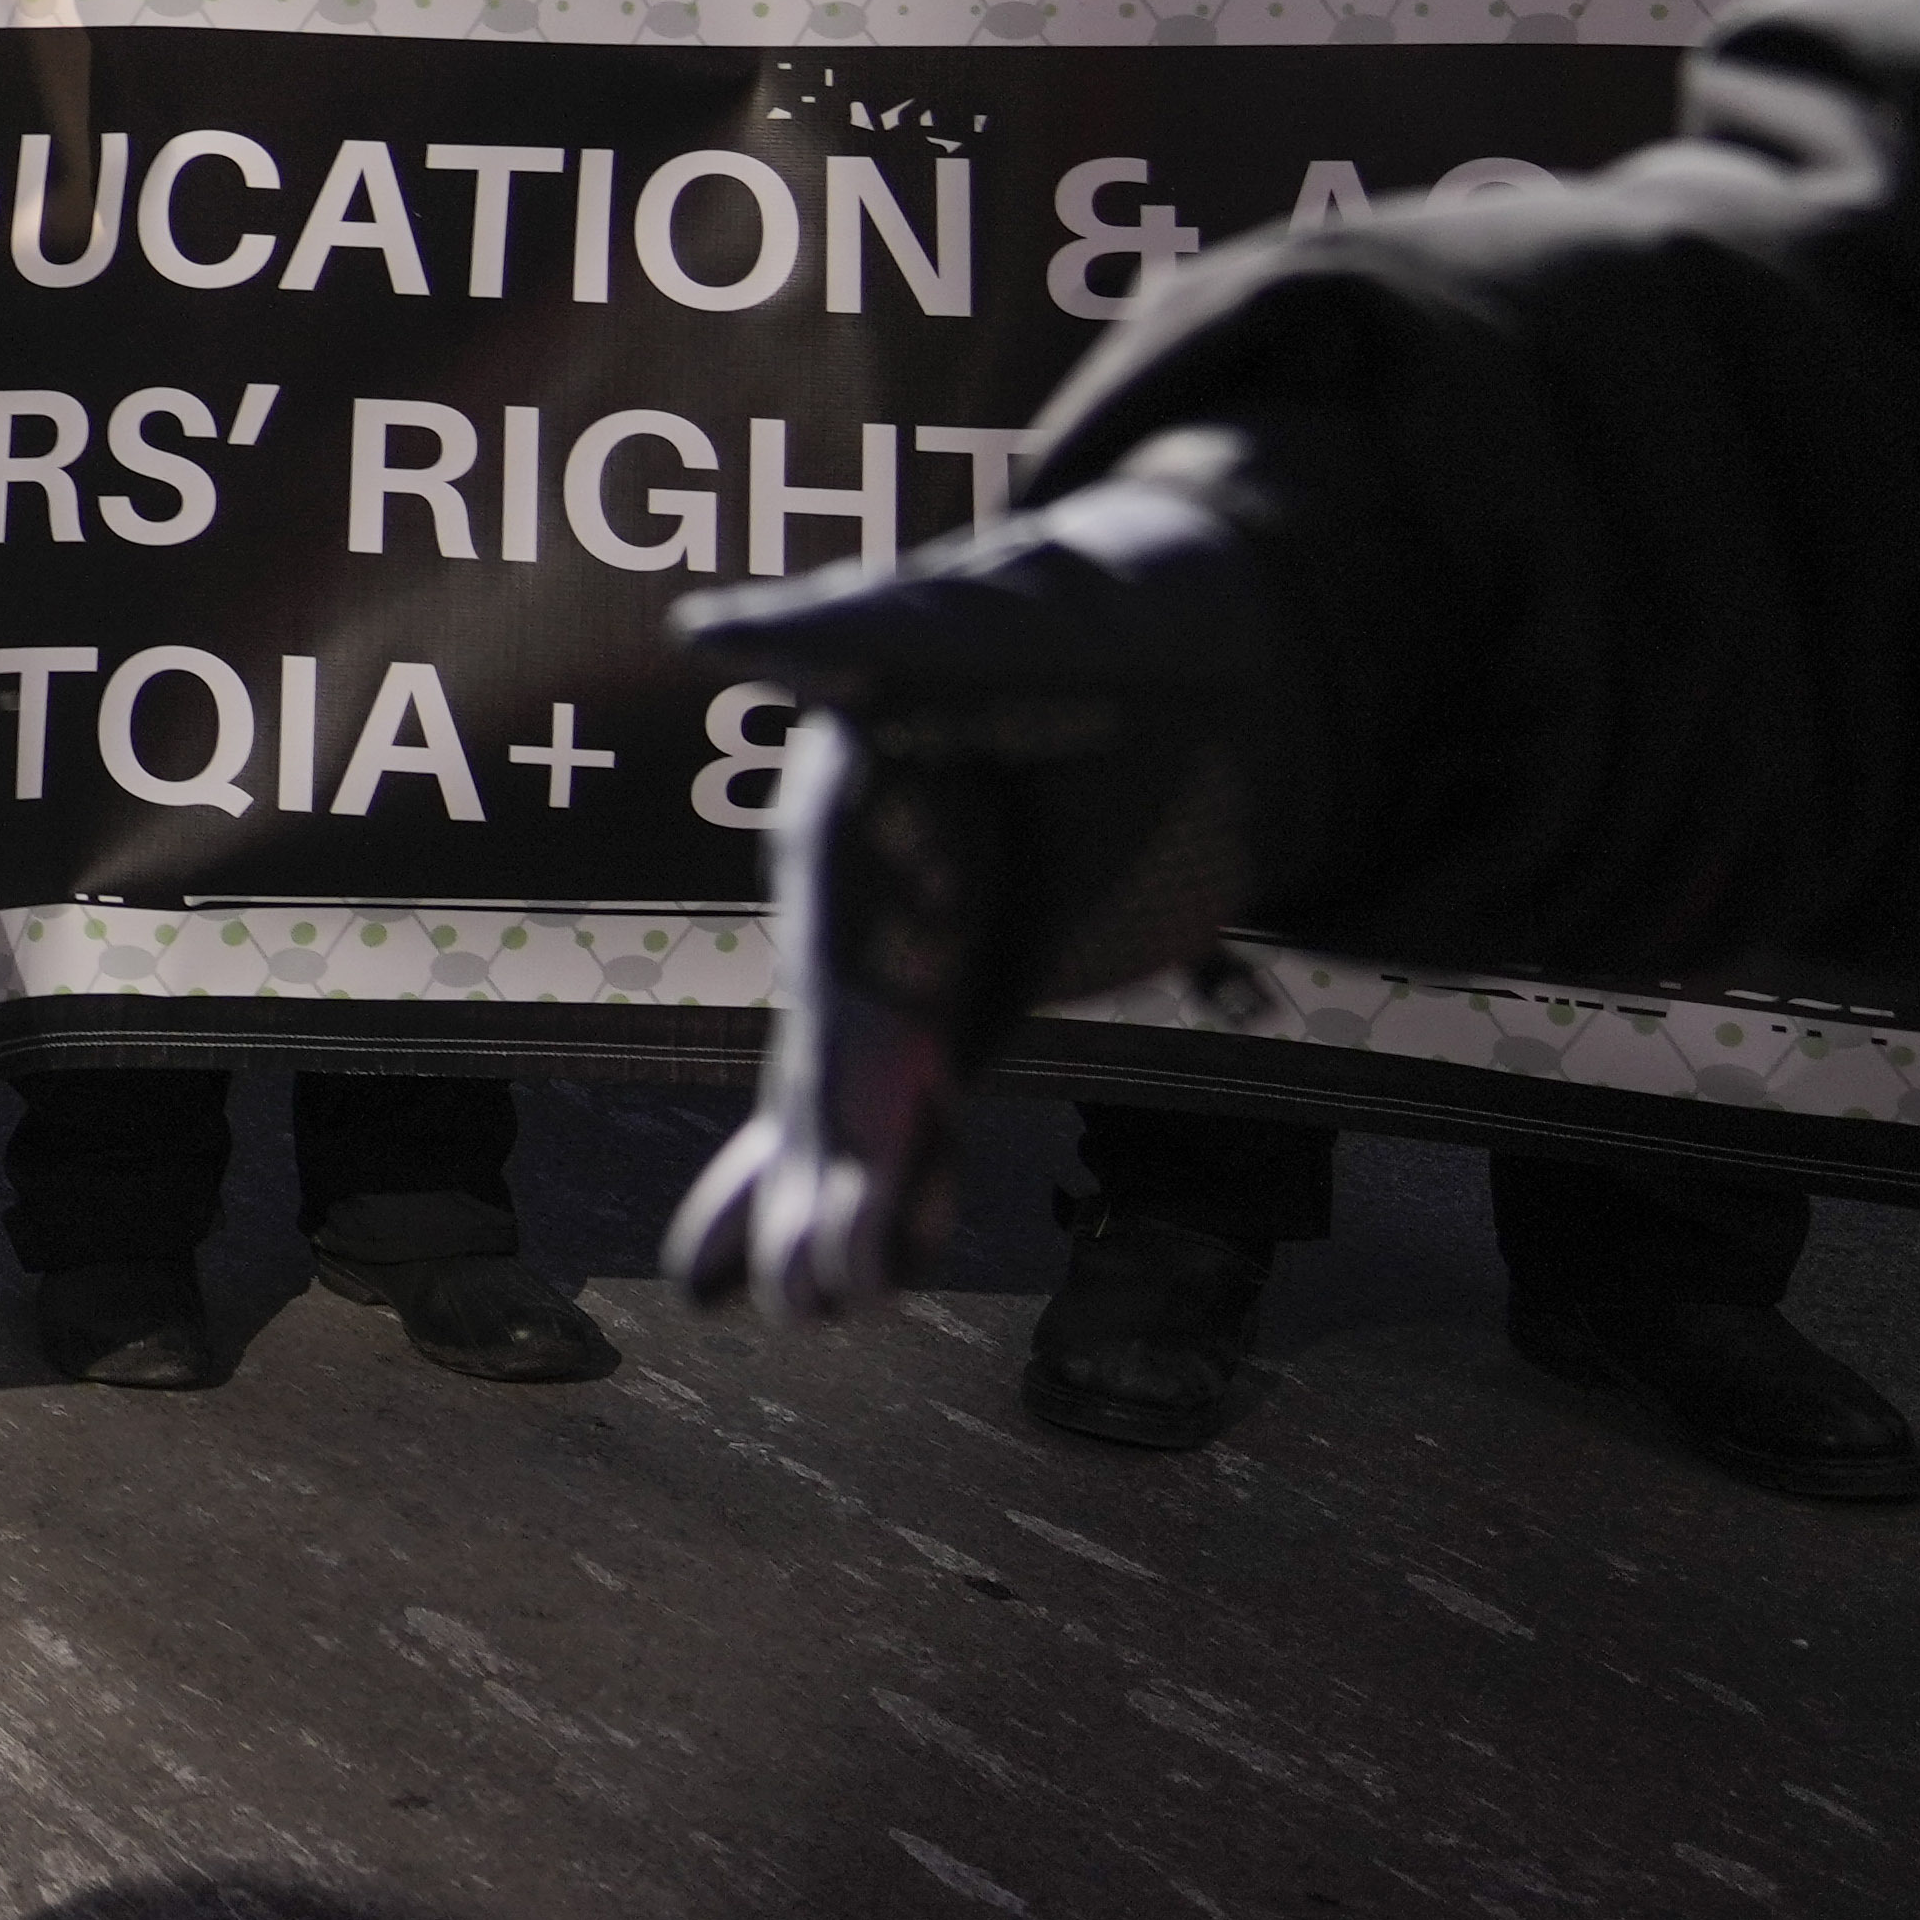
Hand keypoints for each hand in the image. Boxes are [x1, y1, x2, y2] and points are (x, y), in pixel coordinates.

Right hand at [656, 474, 1316, 1318]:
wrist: (1207, 644)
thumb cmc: (1101, 607)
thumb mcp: (999, 616)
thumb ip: (867, 631)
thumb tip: (712, 632)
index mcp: (855, 816)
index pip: (841, 977)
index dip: (831, 1088)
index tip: (823, 1184)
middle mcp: (867, 898)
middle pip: (838, 1059)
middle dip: (822, 1179)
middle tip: (814, 1298)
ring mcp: (922, 949)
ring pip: (862, 1096)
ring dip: (838, 1199)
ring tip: (816, 1312)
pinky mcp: (979, 985)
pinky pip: (927, 1098)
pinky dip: (902, 1177)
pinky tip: (896, 1258)